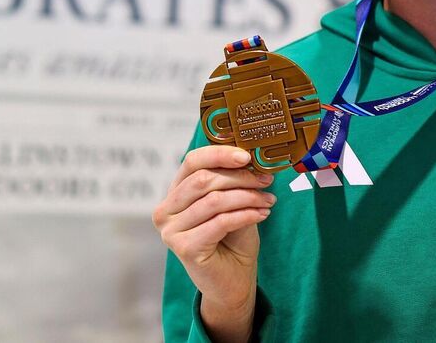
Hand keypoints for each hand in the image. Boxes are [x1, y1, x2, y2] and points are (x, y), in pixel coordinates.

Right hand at [152, 145, 276, 341]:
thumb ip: (232, 182)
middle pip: (203, 179)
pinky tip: (262, 214)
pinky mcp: (184, 248)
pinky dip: (245, 215)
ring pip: (213, 200)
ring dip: (247, 197)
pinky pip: (219, 222)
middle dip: (240, 177)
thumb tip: (250, 157)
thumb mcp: (232, 203)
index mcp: (174, 193)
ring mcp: (171, 230)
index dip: (219, 154)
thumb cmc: (232, 240)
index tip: (247, 156)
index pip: (192, 161)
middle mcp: (166, 210)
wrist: (232, 282)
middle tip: (266, 180)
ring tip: (268, 200)